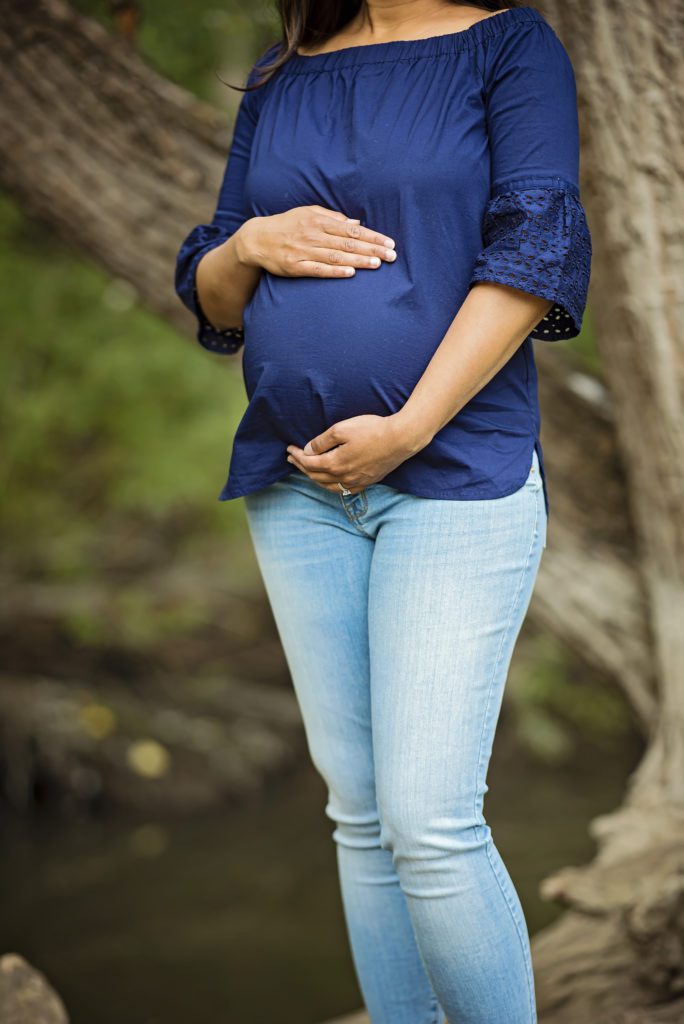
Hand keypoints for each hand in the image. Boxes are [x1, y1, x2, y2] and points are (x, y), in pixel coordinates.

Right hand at [237, 206, 396, 277]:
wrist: (257, 239)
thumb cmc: (287, 225)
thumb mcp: (308, 214)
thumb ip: (333, 218)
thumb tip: (357, 223)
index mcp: (319, 221)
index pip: (352, 230)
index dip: (372, 237)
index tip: (390, 243)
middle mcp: (313, 235)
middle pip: (348, 243)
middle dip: (372, 249)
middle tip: (392, 256)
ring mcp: (304, 251)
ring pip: (336, 256)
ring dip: (358, 260)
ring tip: (377, 264)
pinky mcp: (296, 267)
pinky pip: (318, 270)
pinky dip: (335, 271)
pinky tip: (350, 273)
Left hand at [286, 413, 422, 493]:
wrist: (401, 439)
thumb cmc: (372, 430)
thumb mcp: (342, 429)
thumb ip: (322, 442)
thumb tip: (308, 450)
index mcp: (335, 463)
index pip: (309, 463)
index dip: (297, 456)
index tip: (289, 448)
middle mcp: (344, 477)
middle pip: (316, 476)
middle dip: (301, 467)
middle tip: (292, 458)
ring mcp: (356, 482)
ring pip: (328, 485)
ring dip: (314, 478)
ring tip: (306, 470)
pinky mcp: (367, 482)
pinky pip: (343, 490)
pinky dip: (331, 486)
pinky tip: (330, 481)